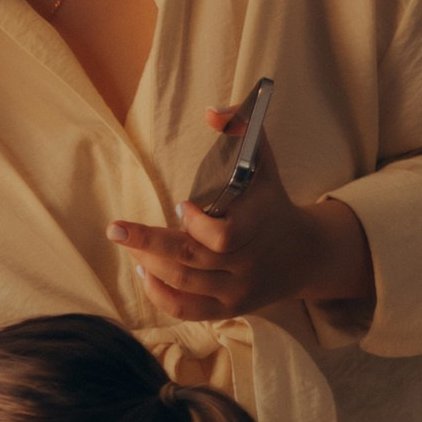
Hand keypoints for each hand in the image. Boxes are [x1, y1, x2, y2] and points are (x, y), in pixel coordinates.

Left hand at [106, 103, 373, 321]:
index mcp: (258, 226)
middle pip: (191, 261)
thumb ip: (243, 130)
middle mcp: (248, 264)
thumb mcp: (265, 163)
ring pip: (183, 284)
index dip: (195, 224)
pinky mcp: (229, 309)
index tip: (181, 205)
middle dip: (147, 243)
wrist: (307, 256)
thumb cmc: (273, 202)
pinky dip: (159, 294)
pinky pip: (186, 310)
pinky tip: (143, 273)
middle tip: (115, 229)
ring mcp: (238, 291)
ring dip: (148, 265)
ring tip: (130, 247)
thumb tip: (211, 112)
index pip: (222, 236)